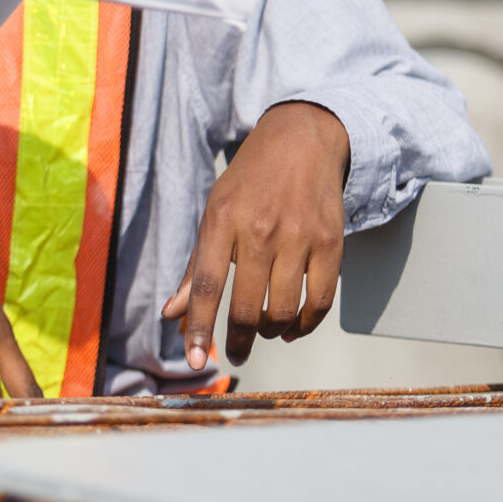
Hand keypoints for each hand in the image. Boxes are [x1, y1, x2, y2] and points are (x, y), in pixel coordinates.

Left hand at [163, 101, 350, 371]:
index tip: (196, 361)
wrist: (301, 140)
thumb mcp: (213, 213)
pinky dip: (305, 325)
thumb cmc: (249, 183)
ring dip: (270, 332)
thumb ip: (194, 267)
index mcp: (221, 221)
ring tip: (263, 330)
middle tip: (234, 353)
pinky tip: (293, 329)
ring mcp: (298, 236)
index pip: (204, 285)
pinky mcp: (332, 242)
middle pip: (245, 306)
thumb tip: (170, 315)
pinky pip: (320, 301)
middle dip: (237, 340)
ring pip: (283, 310)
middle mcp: (258, 229)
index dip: (198, 328)